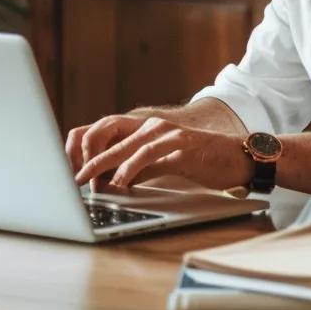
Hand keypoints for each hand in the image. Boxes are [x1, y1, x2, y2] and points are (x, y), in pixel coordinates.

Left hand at [67, 113, 251, 192]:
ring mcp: (167, 133)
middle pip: (110, 140)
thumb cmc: (204, 162)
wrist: (240, 157)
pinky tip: (119, 182)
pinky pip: (148, 156)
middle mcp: (153, 126)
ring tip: (88, 183)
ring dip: (103, 166)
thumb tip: (114, 182)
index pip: (109, 136)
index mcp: (147, 129)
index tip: (72, 174)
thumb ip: (140, 169)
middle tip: (70, 180)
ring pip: (126, 147)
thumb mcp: (165, 165)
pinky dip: (130, 169)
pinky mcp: (180, 145)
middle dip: (87, 161)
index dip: (87, 153)